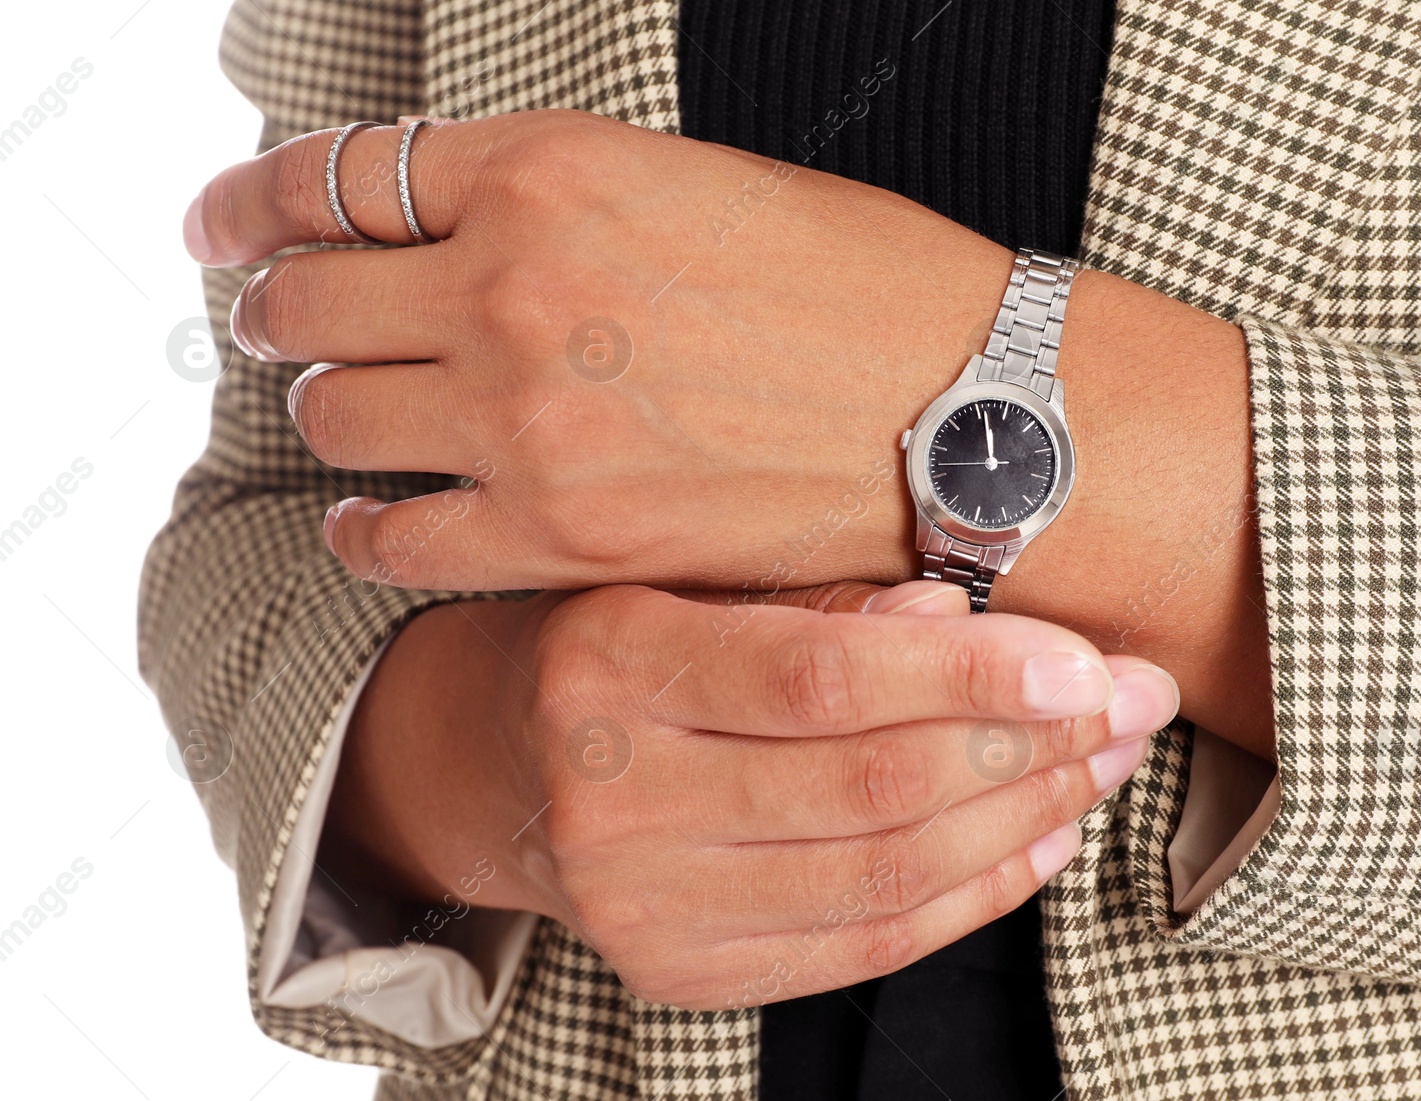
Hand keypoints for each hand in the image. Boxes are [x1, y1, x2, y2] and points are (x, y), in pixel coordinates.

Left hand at [187, 110, 1012, 591]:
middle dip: (275, 307)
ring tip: (337, 415)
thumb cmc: (872, 293)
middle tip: (275, 319)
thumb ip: (561, 201)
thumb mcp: (703, 187)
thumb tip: (468, 227)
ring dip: (321, 410)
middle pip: (309, 299)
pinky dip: (361, 531)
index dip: (256, 199)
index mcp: (554, 169)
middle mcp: (516, 284)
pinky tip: (367, 525)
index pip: (340, 175)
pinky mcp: (561, 534)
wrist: (981, 417)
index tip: (225, 224)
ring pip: (331, 414)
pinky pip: (390, 537)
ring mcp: (528, 417)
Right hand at [322, 580, 1179, 1009]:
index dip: (967, 675)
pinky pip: (860, 944)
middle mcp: (610, 796)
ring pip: (882, 874)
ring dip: (1021, 817)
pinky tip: (1040, 839)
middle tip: (1130, 702)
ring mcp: (639, 904)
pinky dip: (971, 896)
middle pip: (869, 787)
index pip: (817, 680)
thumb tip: (956, 619)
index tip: (1085, 661)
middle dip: (1029, 744)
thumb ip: (815, 599)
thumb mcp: (680, 580)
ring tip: (1102, 762)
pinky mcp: (677, 971)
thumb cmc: (606, 646)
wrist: (486, 766)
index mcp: (608, 663)